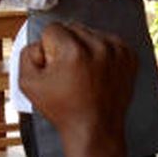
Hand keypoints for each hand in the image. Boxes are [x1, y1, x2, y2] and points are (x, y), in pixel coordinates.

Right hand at [19, 22, 134, 144]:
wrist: (95, 128)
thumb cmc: (63, 109)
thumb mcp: (27, 82)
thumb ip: (27, 52)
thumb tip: (41, 42)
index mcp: (74, 51)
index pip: (52, 28)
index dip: (48, 49)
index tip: (55, 68)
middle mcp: (100, 47)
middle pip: (73, 28)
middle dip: (66, 46)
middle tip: (69, 73)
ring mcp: (118, 51)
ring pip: (91, 34)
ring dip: (85, 48)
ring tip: (84, 74)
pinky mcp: (130, 56)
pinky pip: (108, 42)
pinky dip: (102, 53)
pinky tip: (97, 73)